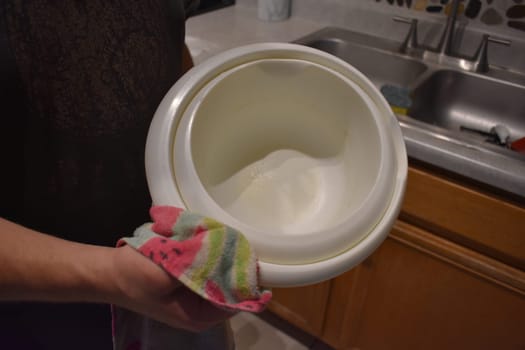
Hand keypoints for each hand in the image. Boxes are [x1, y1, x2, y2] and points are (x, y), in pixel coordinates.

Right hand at [110, 245, 234, 331]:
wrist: (109, 272)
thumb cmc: (134, 276)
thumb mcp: (164, 272)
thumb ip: (194, 266)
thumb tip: (220, 252)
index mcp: (200, 316)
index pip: (237, 299)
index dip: (242, 277)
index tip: (242, 252)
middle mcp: (203, 310)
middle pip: (231, 286)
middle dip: (231, 262)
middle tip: (230, 237)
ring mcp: (197, 295)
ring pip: (221, 274)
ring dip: (220, 255)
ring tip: (218, 234)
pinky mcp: (191, 281)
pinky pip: (209, 267)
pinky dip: (209, 254)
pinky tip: (206, 237)